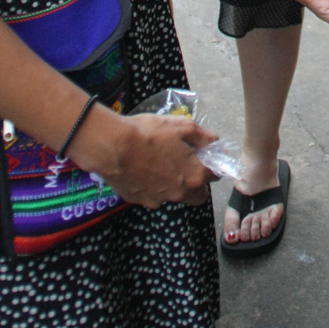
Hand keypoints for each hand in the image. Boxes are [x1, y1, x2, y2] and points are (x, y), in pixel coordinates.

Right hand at [71, 108, 216, 208]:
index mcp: (194, 176)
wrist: (113, 146)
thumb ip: (204, 137)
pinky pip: (153, 195)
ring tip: (160, 163)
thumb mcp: (182, 126)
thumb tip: (215, 142)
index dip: (213, 164)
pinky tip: (143, 169)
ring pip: (174, 196)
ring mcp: (158, 200)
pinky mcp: (139, 201)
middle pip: (198, 195)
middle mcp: (179, 193)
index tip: (206, 156)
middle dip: (197, 183)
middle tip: (187, 165)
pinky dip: (153, 186)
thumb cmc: (150, 133)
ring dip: (173, 184)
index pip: (215, 176)